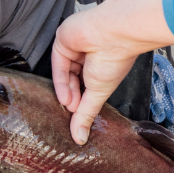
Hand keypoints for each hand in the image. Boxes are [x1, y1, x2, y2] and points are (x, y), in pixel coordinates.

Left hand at [52, 8, 137, 144]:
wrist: (114, 33)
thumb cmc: (115, 59)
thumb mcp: (98, 93)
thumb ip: (86, 114)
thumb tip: (80, 139)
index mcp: (101, 64)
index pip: (85, 84)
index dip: (81, 100)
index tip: (79, 115)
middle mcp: (88, 55)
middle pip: (73, 79)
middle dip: (72, 97)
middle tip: (73, 112)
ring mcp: (75, 46)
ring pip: (65, 72)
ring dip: (66, 91)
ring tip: (69, 105)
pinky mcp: (63, 39)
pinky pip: (58, 62)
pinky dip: (60, 81)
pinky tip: (64, 96)